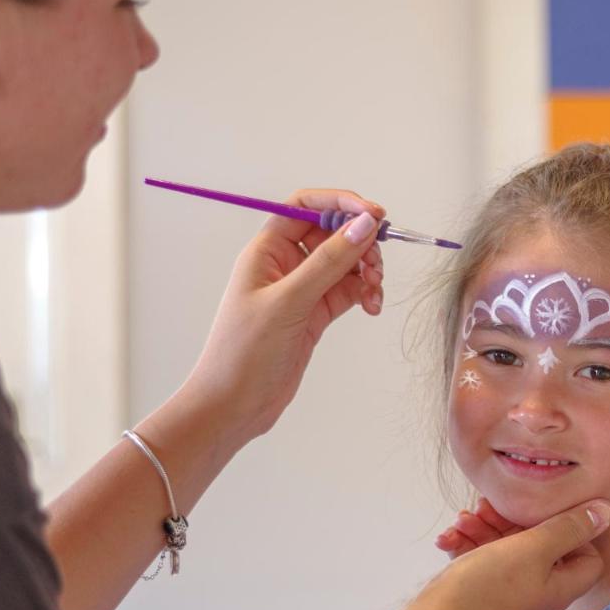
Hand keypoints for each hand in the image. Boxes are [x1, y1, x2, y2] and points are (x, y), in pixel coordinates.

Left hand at [182, 189, 385, 445]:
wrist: (234, 405)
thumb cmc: (243, 352)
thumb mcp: (289, 302)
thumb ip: (329, 262)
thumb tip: (363, 225)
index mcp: (266, 251)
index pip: (305, 206)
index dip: (340, 204)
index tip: (373, 214)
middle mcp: (285, 265)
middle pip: (332, 234)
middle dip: (360, 244)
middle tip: (376, 265)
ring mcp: (302, 290)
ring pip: (346, 264)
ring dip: (367, 271)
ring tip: (374, 292)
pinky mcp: (315, 314)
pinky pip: (349, 291)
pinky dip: (364, 294)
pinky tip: (371, 307)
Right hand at [407, 499, 609, 609]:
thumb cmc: (486, 587)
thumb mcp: (532, 548)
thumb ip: (570, 528)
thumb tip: (607, 511)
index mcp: (560, 591)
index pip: (589, 559)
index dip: (573, 532)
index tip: (544, 514)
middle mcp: (539, 603)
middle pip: (542, 553)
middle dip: (514, 523)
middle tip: (487, 507)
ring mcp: (509, 607)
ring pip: (507, 557)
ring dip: (485, 532)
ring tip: (463, 519)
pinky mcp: (481, 607)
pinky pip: (484, 571)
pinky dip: (470, 550)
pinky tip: (449, 539)